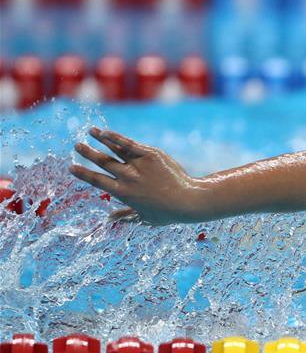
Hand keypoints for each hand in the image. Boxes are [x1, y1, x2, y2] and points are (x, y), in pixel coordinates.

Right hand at [70, 128, 203, 224]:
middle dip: (87, 154)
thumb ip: (125, 217)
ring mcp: (139, 165)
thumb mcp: (144, 218)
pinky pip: (130, 144)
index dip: (83, 174)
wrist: (189, 200)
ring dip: (100, 140)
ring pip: (115, 149)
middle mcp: (128, 177)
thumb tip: (110, 220)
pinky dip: (116, 137)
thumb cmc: (168, 212)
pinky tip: (106, 132)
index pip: (97, 181)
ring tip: (90, 132)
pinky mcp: (151, 155)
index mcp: (122, 193)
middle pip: (103, 162)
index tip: (71, 167)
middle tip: (76, 146)